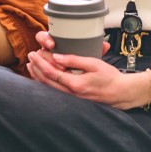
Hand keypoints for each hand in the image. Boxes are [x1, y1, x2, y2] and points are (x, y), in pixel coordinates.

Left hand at [27, 34, 150, 109]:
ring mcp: (72, 98)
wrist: (121, 93)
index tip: (34, 53)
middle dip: (36, 69)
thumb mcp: (94, 63)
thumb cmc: (110, 77)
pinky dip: (47, 83)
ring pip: (50, 88)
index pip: (51, 73)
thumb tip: (57, 56)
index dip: (40, 63)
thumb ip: (74, 60)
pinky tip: (44, 77)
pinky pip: (56, 91)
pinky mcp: (75, 98)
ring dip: (39, 76)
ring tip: (31, 66)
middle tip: (29, 57)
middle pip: (47, 82)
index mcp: (75, 84)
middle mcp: (71, 93)